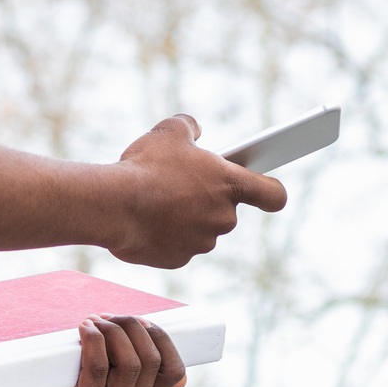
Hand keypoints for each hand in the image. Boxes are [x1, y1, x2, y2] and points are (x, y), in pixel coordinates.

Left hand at [0, 317, 187, 386]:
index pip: (173, 372)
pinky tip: (83, 328)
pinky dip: (94, 339)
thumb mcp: (99, 383)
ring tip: (91, 321)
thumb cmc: (53, 386)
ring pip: (131, 362)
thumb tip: (181, 380)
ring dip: (113, 330)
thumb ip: (131, 378)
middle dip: (132, 326)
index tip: (140, 321)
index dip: (163, 339)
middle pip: (151, 360)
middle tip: (105, 316)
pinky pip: (100, 366)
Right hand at [111, 115, 286, 267]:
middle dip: (204, 197)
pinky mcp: (179, 259)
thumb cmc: (145, 166)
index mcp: (229, 184)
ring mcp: (202, 242)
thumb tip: (194, 131)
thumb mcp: (169, 130)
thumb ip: (189, 127)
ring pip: (200, 228)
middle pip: (225, 209)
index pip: (273, 195)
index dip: (271, 191)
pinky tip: (145, 218)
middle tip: (178, 181)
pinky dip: (165, 234)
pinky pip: (177, 245)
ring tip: (155, 198)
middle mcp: (222, 217)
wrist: (114, 204)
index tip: (263, 187)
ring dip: (184, 216)